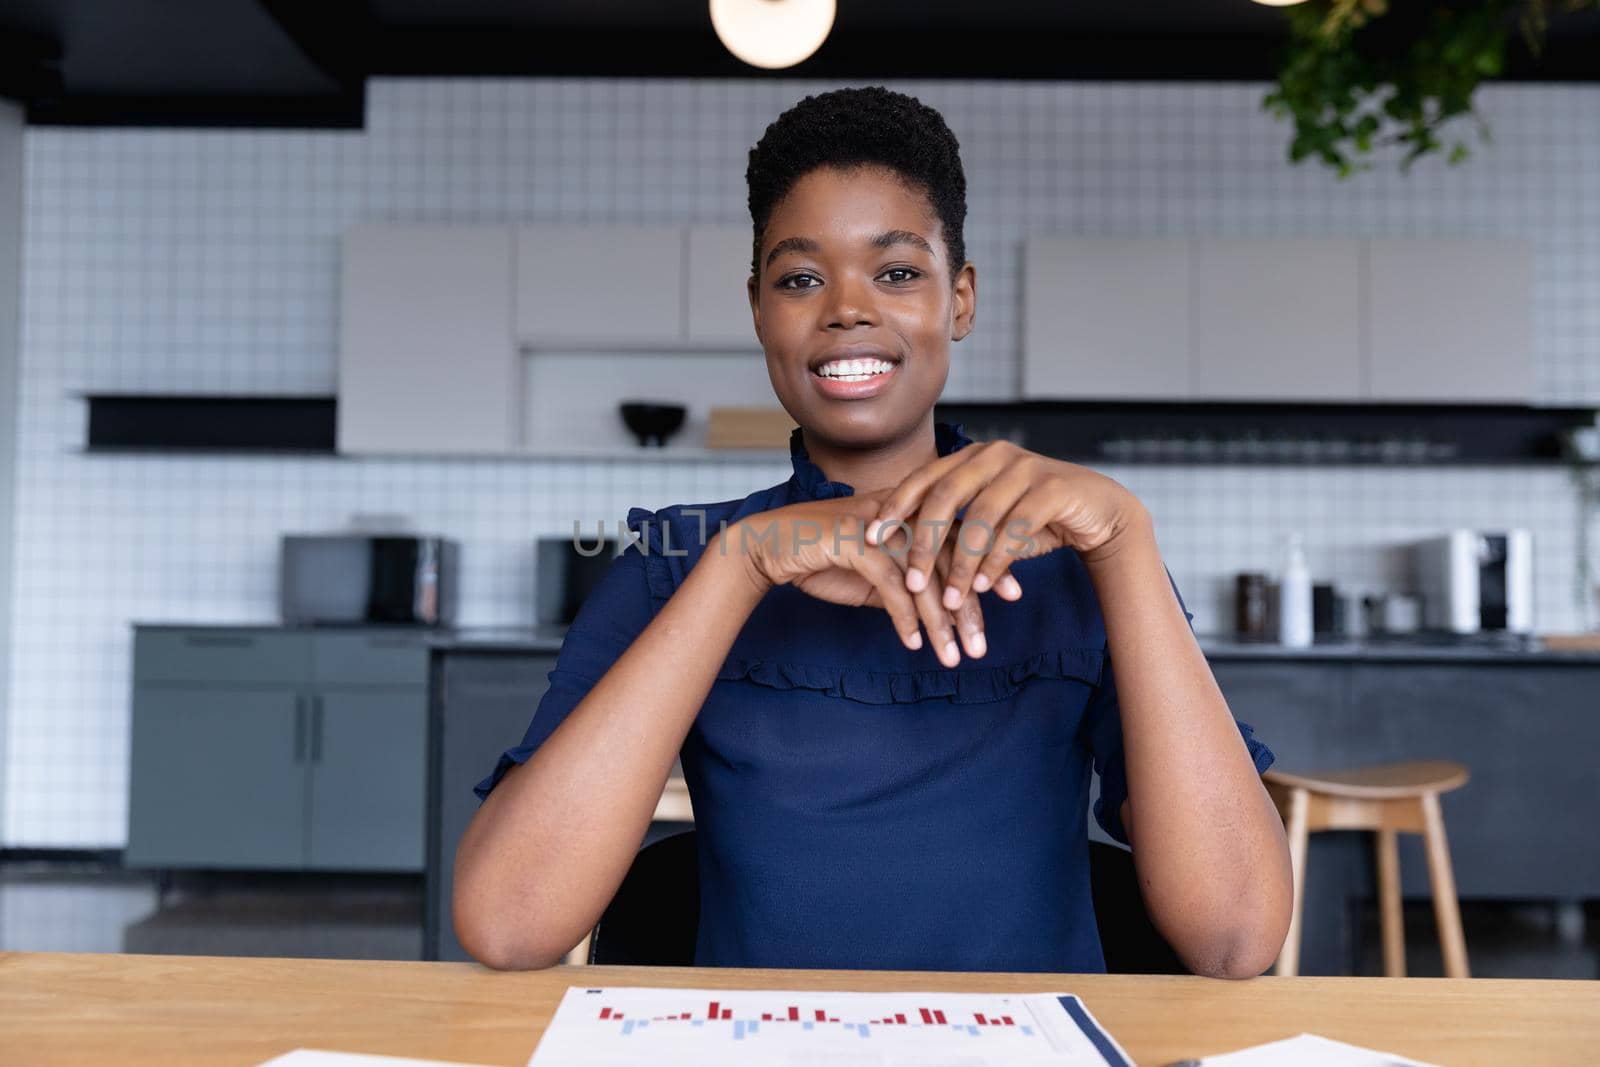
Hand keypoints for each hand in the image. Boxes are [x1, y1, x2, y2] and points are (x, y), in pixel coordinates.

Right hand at [725, 491, 990, 666]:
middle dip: (969, 607)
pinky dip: (904, 618)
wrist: (769, 546)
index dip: (989, 564)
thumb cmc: (821, 557)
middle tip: (983, 647)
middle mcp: (900, 513)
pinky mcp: (856, 541)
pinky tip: (913, 644)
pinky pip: (891, 585)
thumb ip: (905, 583)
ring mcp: (879, 525)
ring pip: (924, 578)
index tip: (1015, 594)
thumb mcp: (872, 574)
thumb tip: (935, 609)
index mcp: (910, 512)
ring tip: (953, 658)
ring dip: (940, 623)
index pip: (961, 538)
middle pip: (950, 560)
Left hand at [864, 439, 1151, 610]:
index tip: (868, 537)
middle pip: (944, 497)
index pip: (922, 479)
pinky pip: (1015, 528)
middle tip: (909, 580)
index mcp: (971, 457)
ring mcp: (1025, 468)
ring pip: (980, 517)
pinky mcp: (1053, 489)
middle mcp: (994, 455)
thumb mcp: (987, 518)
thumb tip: (899, 552)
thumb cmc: (1034, 517)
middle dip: (923, 542)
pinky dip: (995, 561)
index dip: (893, 507)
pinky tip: (981, 587)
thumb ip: (952, 526)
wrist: (1098, 510)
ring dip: (961, 563)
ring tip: (947, 598)